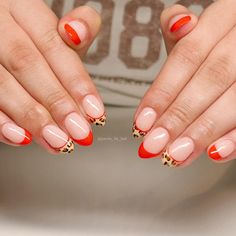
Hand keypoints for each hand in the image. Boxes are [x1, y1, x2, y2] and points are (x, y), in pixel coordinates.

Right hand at [0, 0, 104, 153]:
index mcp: (24, 9)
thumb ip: (79, 29)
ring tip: (58, 140)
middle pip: (27, 64)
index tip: (94, 111)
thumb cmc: (36, 40)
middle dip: (57, 103)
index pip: (54, 46)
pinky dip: (1, 121)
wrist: (5, 37)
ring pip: (2, 84)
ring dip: (32, 117)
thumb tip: (78, 32)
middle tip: (79, 131)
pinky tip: (20, 137)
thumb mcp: (57, 33)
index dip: (76, 81)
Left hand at [133, 2, 235, 166]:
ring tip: (176, 154)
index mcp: (224, 19)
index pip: (187, 55)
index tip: (142, 121)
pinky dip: (234, 137)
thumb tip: (177, 23)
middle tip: (155, 143)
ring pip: (233, 100)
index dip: (162, 91)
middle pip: (210, 79)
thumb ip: (182, 37)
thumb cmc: (215, 48)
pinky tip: (214, 152)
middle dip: (178, 116)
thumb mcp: (198, 37)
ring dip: (202, 131)